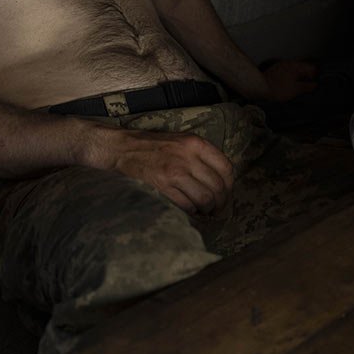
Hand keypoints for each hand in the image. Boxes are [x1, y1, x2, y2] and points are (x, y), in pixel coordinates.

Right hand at [93, 127, 234, 213]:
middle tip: (217, 209)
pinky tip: (190, 212)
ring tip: (205, 213)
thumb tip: (220, 179)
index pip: (226, 167)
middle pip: (218, 186)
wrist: (123, 148)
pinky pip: (187, 205)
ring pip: (205, 198)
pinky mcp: (162, 185)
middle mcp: (188, 156)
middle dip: (221, 203)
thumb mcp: (181, 141)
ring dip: (208, 210)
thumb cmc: (153, 146)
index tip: (226, 193)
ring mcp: (175, 171)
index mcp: (195, 143)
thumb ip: (200, 155)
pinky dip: (192, 213)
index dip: (230, 185)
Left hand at [259, 58, 317, 101]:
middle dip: (307, 77)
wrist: (261, 87)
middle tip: (307, 87)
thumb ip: (307, 86)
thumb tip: (315, 85)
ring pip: (296, 70)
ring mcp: (282, 66)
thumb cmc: (277, 88)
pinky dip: (291, 78)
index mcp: (296, 66)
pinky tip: (289, 86)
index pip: (311, 67)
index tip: (314, 83)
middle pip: (303, 68)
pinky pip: (288, 72)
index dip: (315, 76)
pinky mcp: (276, 70)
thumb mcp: (296, 89)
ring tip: (297, 88)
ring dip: (299, 78)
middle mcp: (289, 63)